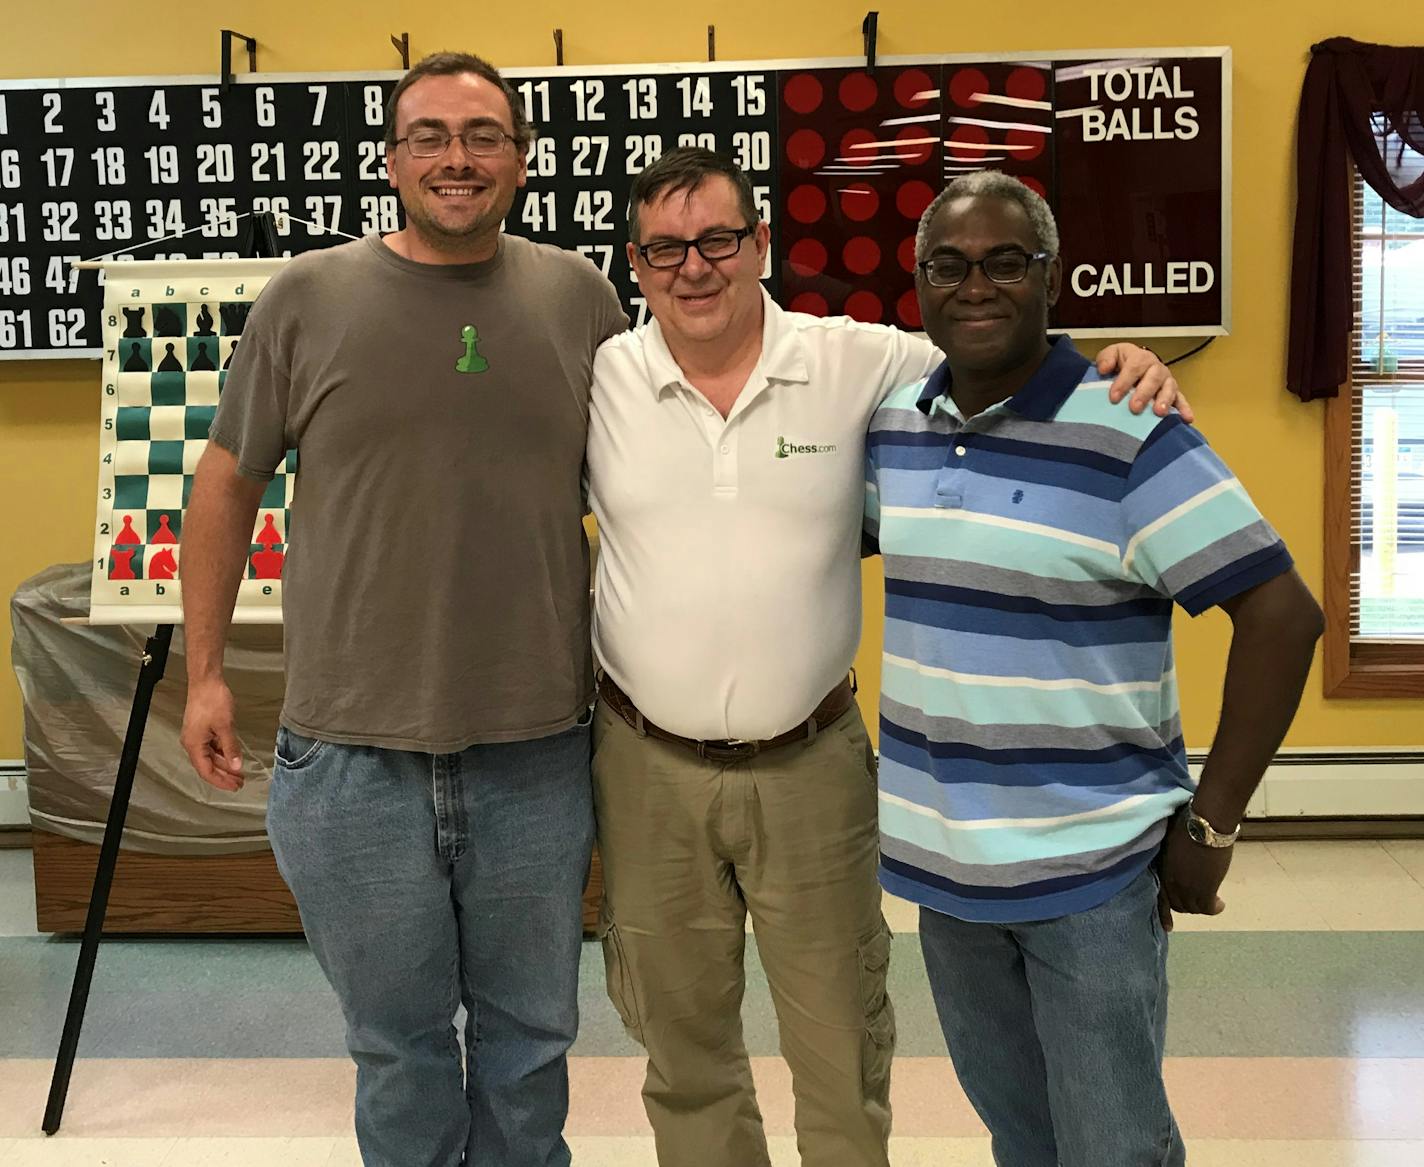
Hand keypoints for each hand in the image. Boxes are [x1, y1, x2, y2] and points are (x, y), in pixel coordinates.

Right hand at [180, 678, 244, 790]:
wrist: (206, 681)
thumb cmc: (212, 700)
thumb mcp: (225, 726)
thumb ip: (231, 748)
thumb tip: (236, 766)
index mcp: (194, 745)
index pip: (206, 771)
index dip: (221, 781)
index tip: (234, 787)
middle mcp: (192, 743)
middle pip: (208, 766)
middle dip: (224, 776)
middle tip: (240, 783)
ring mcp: (197, 736)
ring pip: (211, 757)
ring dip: (224, 765)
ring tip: (239, 772)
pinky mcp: (202, 730)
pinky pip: (212, 747)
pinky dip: (223, 753)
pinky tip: (233, 757)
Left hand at [1098, 343, 1195, 423]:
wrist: (1132, 367)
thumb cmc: (1120, 363)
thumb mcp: (1110, 355)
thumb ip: (1106, 359)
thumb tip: (1104, 368)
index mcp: (1140, 357)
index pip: (1134, 367)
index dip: (1124, 382)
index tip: (1114, 397)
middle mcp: (1156, 368)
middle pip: (1154, 377)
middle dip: (1144, 393)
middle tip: (1134, 408)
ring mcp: (1166, 381)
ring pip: (1169, 388)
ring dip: (1165, 400)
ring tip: (1159, 412)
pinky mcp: (1173, 393)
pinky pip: (1181, 400)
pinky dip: (1184, 409)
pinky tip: (1186, 418)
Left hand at [1154, 812, 1231, 931]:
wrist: (1204, 826)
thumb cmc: (1186, 825)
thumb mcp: (1170, 844)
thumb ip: (1171, 859)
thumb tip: (1176, 862)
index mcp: (1162, 870)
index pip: (1160, 898)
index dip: (1163, 913)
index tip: (1167, 927)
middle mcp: (1172, 883)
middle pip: (1178, 904)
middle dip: (1187, 905)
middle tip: (1199, 899)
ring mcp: (1188, 887)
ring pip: (1193, 908)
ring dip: (1202, 906)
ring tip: (1213, 900)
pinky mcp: (1206, 889)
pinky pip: (1208, 908)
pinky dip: (1215, 908)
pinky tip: (1220, 904)